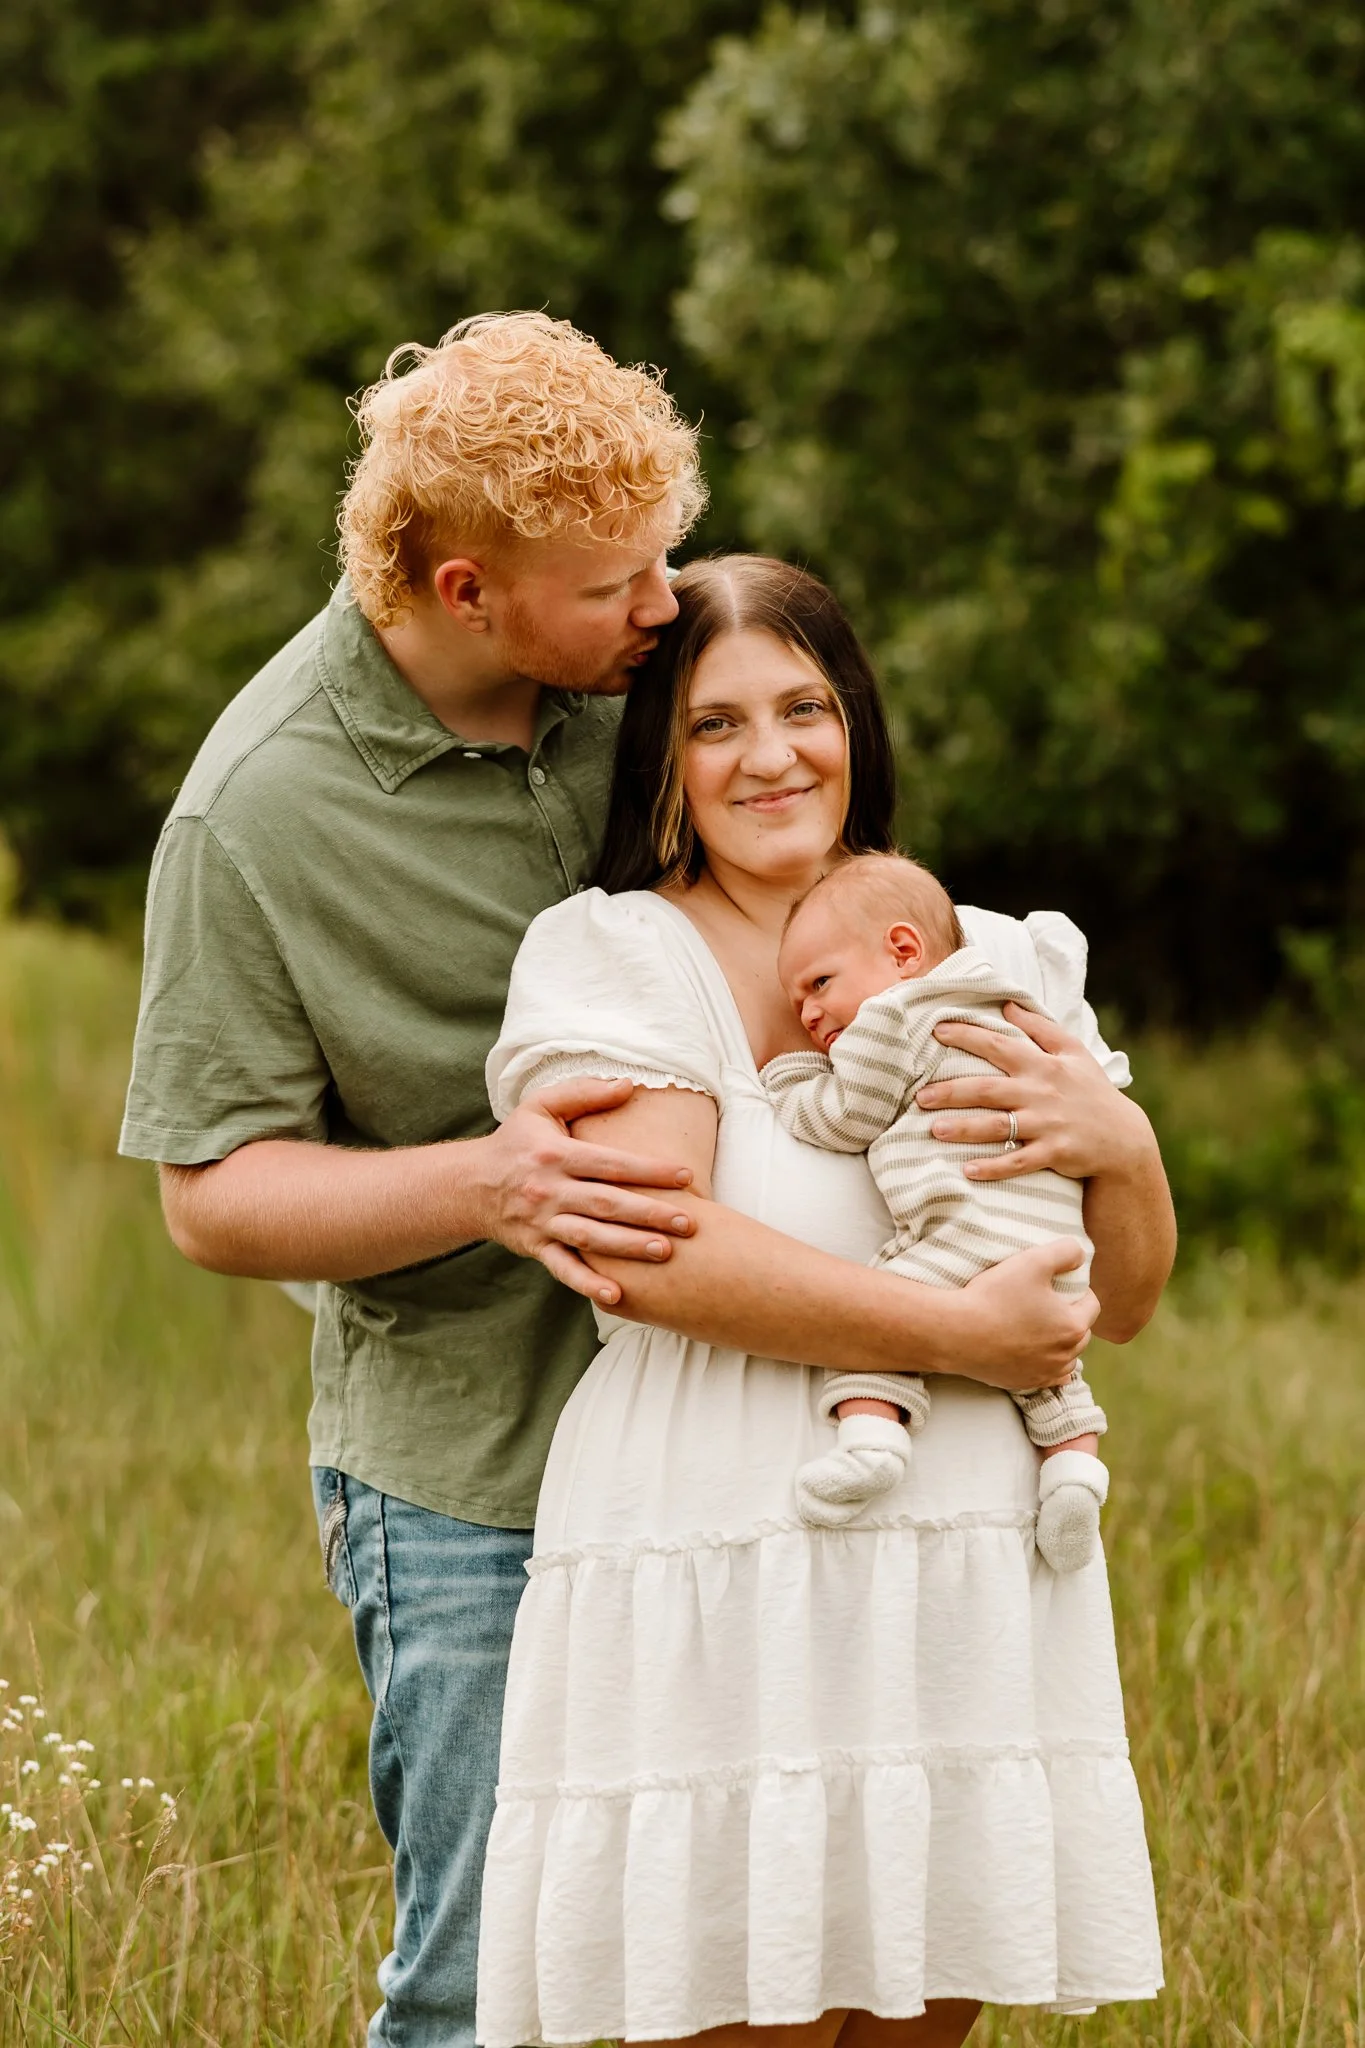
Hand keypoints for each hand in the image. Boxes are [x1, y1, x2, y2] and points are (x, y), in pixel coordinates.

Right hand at [471, 1075, 695, 1303]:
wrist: (469, 1185)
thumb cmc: (516, 1142)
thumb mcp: (540, 1106)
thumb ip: (584, 1092)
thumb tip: (628, 1084)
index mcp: (556, 1155)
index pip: (610, 1163)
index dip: (649, 1169)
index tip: (685, 1176)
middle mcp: (549, 1190)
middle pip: (606, 1203)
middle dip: (649, 1214)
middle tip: (688, 1223)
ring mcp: (542, 1222)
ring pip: (590, 1238)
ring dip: (628, 1247)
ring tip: (665, 1252)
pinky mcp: (536, 1248)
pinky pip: (563, 1269)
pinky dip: (588, 1284)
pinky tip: (616, 1296)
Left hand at [916, 1004, 1154, 1182]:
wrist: (1123, 1138)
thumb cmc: (1092, 1091)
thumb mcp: (1074, 1052)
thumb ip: (1040, 1028)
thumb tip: (1008, 1003)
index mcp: (1042, 1065)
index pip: (998, 1045)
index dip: (967, 1036)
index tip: (936, 1031)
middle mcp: (1040, 1092)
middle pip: (988, 1089)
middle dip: (952, 1091)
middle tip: (920, 1096)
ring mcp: (1047, 1124)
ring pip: (998, 1126)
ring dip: (965, 1129)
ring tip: (934, 1130)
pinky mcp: (1054, 1153)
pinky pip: (1018, 1161)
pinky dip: (994, 1167)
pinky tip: (968, 1170)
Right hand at [939, 1240, 1097, 1389]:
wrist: (956, 1333)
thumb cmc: (994, 1296)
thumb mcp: (1032, 1260)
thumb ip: (1065, 1252)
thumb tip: (1080, 1255)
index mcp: (1073, 1326)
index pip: (1092, 1304)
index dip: (1078, 1290)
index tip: (1058, 1283)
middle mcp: (1065, 1355)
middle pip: (1081, 1332)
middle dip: (1071, 1317)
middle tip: (1047, 1303)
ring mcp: (1044, 1373)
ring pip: (1067, 1357)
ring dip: (1061, 1343)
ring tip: (1041, 1327)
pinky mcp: (1024, 1383)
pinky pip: (1049, 1378)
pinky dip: (1047, 1365)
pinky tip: (1035, 1353)